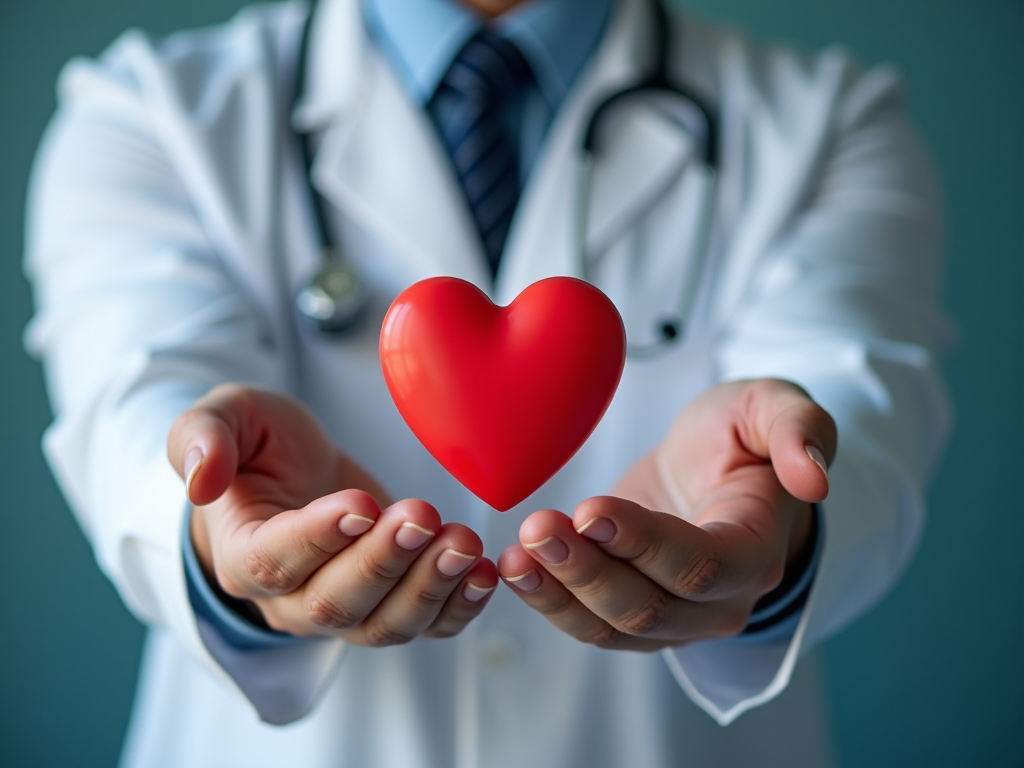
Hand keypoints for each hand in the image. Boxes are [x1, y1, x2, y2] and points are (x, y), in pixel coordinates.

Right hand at [167, 384, 497, 644]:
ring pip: (383, 624)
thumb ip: (203, 438)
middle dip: (384, 561)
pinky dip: (459, 609)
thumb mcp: (226, 418)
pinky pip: (425, 627)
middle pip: (335, 603)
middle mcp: (290, 599)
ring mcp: (343, 610)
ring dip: (428, 588)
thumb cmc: (260, 448)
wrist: (294, 474)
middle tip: (422, 515)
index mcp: (242, 552)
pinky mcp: (389, 604)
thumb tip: (199, 480)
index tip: (360, 504)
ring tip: (463, 544)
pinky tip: (486, 574)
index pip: (273, 561)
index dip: (317, 538)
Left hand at [497, 379, 835, 650]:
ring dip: (560, 596)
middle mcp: (719, 600)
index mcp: (756, 550)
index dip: (646, 545)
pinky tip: (515, 569)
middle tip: (537, 530)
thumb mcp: (774, 408)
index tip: (591, 511)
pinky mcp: (633, 615)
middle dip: (588, 573)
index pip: (702, 565)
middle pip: (650, 607)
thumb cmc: (743, 439)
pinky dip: (550, 602)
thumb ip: (799, 429)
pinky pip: (590, 624)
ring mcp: (675, 618)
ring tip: (516, 556)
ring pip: (614, 628)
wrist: (712, 469)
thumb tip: (816, 478)